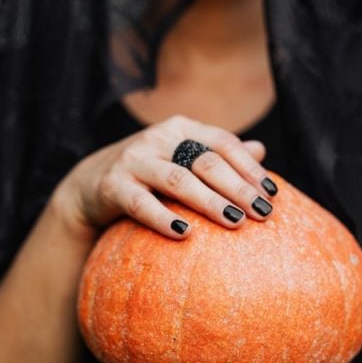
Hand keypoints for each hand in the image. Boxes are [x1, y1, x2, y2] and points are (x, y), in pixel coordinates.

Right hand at [54, 115, 276, 237]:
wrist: (90, 184)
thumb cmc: (150, 173)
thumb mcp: (182, 158)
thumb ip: (218, 154)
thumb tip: (261, 150)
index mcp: (181, 128)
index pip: (223, 143)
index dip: (249, 167)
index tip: (271, 193)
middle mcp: (158, 138)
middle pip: (206, 161)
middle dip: (238, 188)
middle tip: (263, 213)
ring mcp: (134, 160)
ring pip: (178, 179)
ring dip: (209, 201)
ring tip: (236, 222)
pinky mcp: (113, 185)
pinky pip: (141, 203)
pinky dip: (163, 218)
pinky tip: (185, 234)